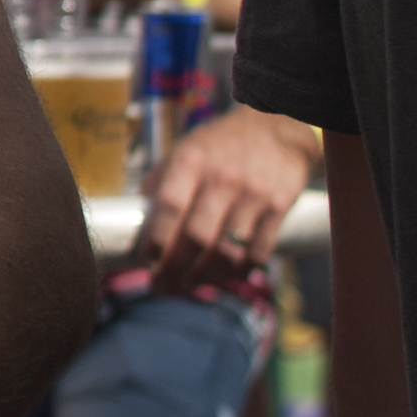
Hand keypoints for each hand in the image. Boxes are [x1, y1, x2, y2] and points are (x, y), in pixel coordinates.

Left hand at [137, 106, 316, 291]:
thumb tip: (137, 220)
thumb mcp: (183, 150)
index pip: (169, 207)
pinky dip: (238, 271)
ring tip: (188, 286)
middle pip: (197, 237)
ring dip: (205, 276)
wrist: (277, 130)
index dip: (156, 240)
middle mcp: (222, 179)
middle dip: (176, 269)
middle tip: (162, 286)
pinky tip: (221, 277)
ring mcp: (253, 195)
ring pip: (228, 250)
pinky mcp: (279, 207)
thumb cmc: (218, 146)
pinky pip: (258, 251)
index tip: (145, 263)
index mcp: (190, 162)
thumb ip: (160, 182)